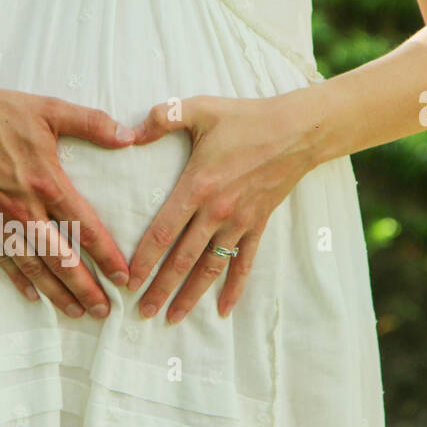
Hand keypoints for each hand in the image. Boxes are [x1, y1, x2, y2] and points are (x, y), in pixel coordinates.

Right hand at [0, 86, 133, 318]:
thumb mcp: (48, 109)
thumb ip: (92, 123)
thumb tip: (129, 135)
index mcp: (48, 183)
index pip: (86, 229)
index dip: (107, 256)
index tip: (123, 277)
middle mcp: (26, 209)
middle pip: (62, 259)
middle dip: (86, 288)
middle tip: (104, 311)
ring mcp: (1, 221)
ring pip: (35, 266)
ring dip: (57, 293)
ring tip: (77, 311)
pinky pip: (3, 260)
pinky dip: (20, 280)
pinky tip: (34, 296)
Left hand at [127, 93, 322, 322]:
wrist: (298, 131)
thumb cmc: (246, 118)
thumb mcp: (199, 109)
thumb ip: (161, 119)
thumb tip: (128, 133)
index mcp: (197, 187)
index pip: (163, 231)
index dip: (143, 259)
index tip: (127, 280)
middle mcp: (216, 212)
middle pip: (182, 259)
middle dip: (160, 288)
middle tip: (141, 312)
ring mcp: (239, 222)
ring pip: (210, 267)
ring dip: (190, 296)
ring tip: (172, 318)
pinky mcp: (257, 225)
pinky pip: (244, 262)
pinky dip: (235, 288)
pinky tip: (223, 310)